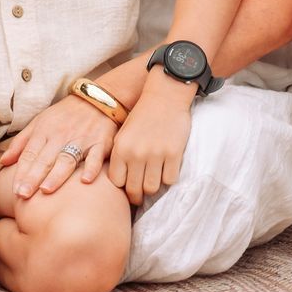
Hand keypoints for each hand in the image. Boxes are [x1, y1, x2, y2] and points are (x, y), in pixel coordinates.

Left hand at [0, 95, 117, 200]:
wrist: (97, 98)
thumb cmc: (65, 114)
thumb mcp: (40, 121)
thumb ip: (21, 142)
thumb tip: (3, 162)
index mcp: (44, 131)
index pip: (30, 154)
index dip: (22, 172)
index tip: (15, 190)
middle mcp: (61, 135)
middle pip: (45, 159)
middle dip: (34, 177)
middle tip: (24, 195)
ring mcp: (82, 139)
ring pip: (67, 159)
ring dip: (57, 175)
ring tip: (46, 190)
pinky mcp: (100, 142)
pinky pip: (96, 156)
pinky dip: (91, 168)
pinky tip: (85, 180)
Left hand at [108, 73, 193, 205]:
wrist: (166, 96)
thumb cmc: (143, 117)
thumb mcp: (123, 134)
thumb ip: (119, 157)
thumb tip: (120, 184)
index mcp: (120, 149)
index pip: (117, 183)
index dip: (124, 187)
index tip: (129, 186)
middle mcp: (136, 153)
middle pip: (135, 189)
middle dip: (138, 195)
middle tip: (142, 194)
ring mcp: (156, 154)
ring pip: (152, 188)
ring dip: (154, 187)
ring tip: (155, 179)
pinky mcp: (174, 153)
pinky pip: (170, 179)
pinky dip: (169, 178)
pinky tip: (168, 169)